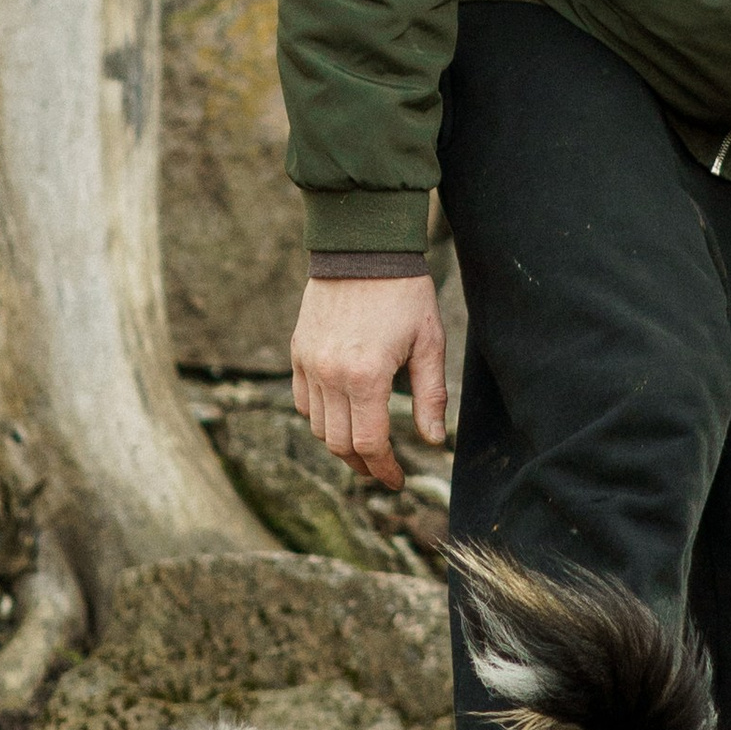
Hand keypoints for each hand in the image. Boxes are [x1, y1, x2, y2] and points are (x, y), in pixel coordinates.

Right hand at [291, 274, 446, 487]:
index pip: (369, 443)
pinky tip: (340, 416)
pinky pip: (301, 401)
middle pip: (339, 444)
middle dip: (362, 464)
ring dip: (339, 444)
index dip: (384, 469)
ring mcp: (309, 363)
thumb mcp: (429, 343)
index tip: (396, 481)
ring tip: (363, 446)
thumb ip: (430, 397)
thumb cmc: (404, 293)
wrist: (362, 248)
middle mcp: (330, 375)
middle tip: (382, 469)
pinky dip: (318, 418)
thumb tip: (433, 442)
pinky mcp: (297, 352)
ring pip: (317, 427)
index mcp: (367, 376)